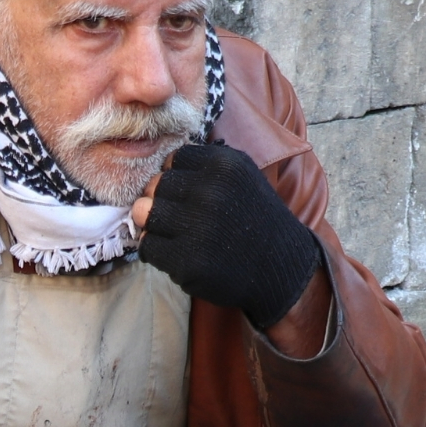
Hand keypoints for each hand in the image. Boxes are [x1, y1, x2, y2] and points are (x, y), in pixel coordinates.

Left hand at [132, 142, 324, 332]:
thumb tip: (156, 173)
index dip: (176, 177)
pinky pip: (147, 246)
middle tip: (181, 218)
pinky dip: (156, 251)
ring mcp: (197, 229)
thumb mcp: (241, 176)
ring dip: (155, 225)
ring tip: (176, 235)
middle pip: (155, 186)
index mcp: (223, 166)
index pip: (172, 160)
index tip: (189, 193)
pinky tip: (178, 254)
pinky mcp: (187, 262)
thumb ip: (202, 168)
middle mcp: (209, 193)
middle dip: (162, 201)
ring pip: (145, 214)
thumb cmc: (254, 219)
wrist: (280, 267)